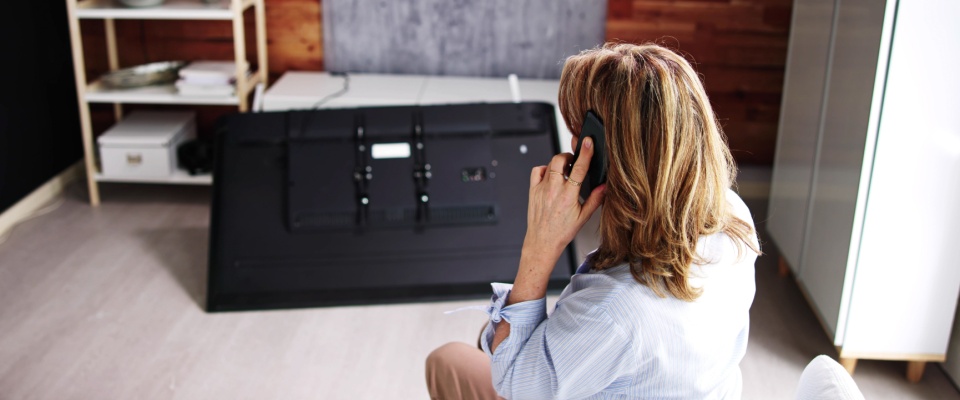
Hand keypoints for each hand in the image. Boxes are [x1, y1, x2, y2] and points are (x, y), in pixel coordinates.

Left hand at [523, 137, 605, 264]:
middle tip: (574, 161)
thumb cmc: (562, 231)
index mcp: (569, 197)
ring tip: (565, 171)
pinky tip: (551, 176)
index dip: (585, 153)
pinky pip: (537, 170)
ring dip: (559, 163)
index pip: (579, 169)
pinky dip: (545, 169)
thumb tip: (605, 186)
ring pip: (550, 164)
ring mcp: (541, 189)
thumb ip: (595, 200)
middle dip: (569, 156)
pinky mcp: (532, 190)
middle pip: (560, 160)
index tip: (588, 141)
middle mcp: (554, 190)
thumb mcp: (583, 217)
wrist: (543, 242)